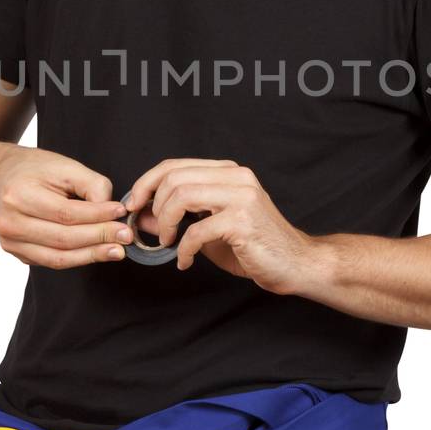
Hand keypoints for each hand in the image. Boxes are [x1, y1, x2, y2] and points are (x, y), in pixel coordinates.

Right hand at [0, 148, 131, 268]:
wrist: (3, 178)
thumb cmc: (36, 169)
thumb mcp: (65, 165)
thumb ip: (92, 185)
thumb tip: (111, 213)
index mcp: (18, 195)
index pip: (66, 213)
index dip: (97, 216)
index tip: (121, 213)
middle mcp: (9, 222)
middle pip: (63, 238)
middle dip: (99, 238)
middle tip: (126, 236)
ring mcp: (10, 242)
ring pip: (58, 257)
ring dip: (92, 255)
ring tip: (117, 251)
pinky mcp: (17, 253)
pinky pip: (52, 261)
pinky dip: (78, 258)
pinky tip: (97, 252)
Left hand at [122, 158, 316, 293]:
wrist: (296, 264)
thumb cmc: (254, 246)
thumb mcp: (209, 229)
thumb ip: (177, 218)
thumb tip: (140, 215)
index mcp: (228, 172)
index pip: (175, 165)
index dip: (147, 183)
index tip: (134, 204)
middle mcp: (236, 177)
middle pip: (174, 178)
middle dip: (153, 205)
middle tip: (154, 230)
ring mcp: (241, 196)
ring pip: (182, 196)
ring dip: (166, 223)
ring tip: (168, 242)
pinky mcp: (242, 221)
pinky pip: (197, 231)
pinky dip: (184, 249)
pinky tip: (186, 261)